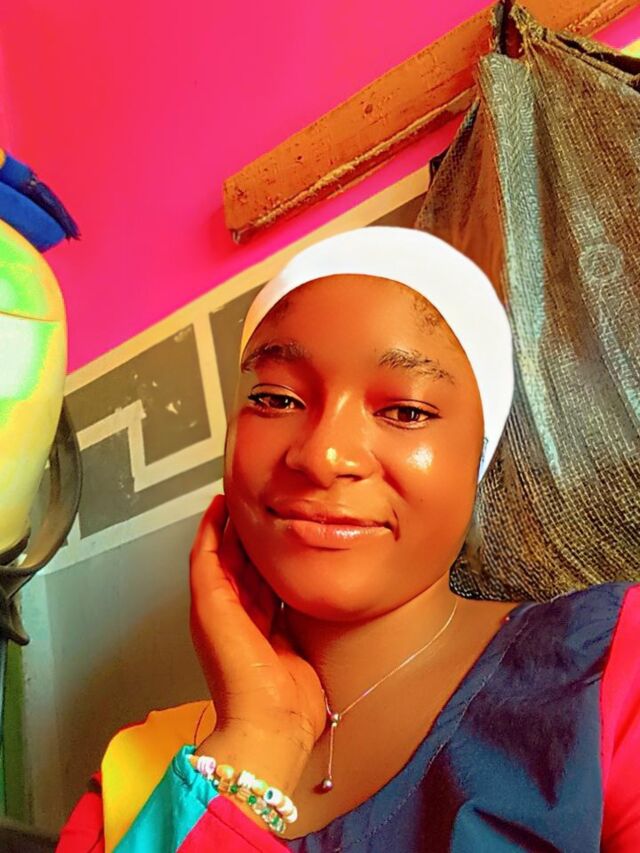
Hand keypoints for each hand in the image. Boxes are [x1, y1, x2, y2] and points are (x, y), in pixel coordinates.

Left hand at [189, 494, 326, 762]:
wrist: (272, 721)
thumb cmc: (238, 675)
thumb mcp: (212, 613)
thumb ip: (209, 572)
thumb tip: (209, 536)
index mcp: (211, 608)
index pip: (212, 555)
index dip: (217, 525)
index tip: (228, 498)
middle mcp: (234, 615)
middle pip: (238, 564)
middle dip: (245, 535)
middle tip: (260, 505)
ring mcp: (260, 627)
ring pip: (262, 578)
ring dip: (268, 554)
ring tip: (281, 526)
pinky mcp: (287, 638)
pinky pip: (286, 598)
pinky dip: (289, 578)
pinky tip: (300, 564)